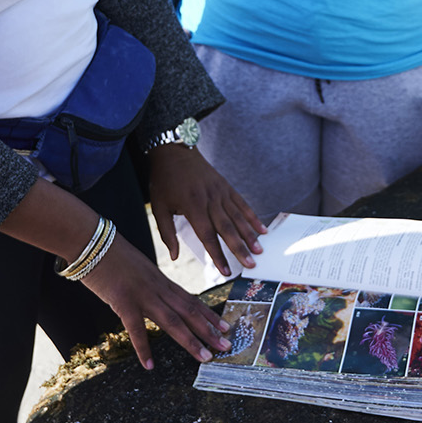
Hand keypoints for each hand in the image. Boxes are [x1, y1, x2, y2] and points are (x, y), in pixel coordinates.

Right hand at [83, 235, 232, 370]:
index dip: (209, 315)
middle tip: (227, 347)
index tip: (225, 327)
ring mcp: (142, 295)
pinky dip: (143, 348)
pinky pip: (136, 329)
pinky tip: (149, 365)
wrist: (93, 240)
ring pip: (172, 321)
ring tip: (205, 357)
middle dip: (209, 331)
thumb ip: (150, 283)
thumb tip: (157, 296)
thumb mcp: (139, 268)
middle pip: (189, 312)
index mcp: (161, 280)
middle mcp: (157, 288)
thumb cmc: (112, 254)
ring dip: (190, 341)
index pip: (191, 300)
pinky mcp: (123, 301)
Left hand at [147, 144, 264, 274]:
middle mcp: (210, 200)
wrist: (174, 151)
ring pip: (238, 217)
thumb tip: (174, 257)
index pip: (207, 236)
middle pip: (227, 228)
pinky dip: (252, 217)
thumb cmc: (164, 181)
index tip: (226, 271)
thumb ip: (167, 233)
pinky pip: (242, 204)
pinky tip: (263, 229)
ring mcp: (220, 192)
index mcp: (192, 206)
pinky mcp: (226, 187)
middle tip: (251, 265)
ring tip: (260, 250)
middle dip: (240, 248)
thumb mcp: (159, 207)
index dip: (218, 255)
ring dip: (250, 235)